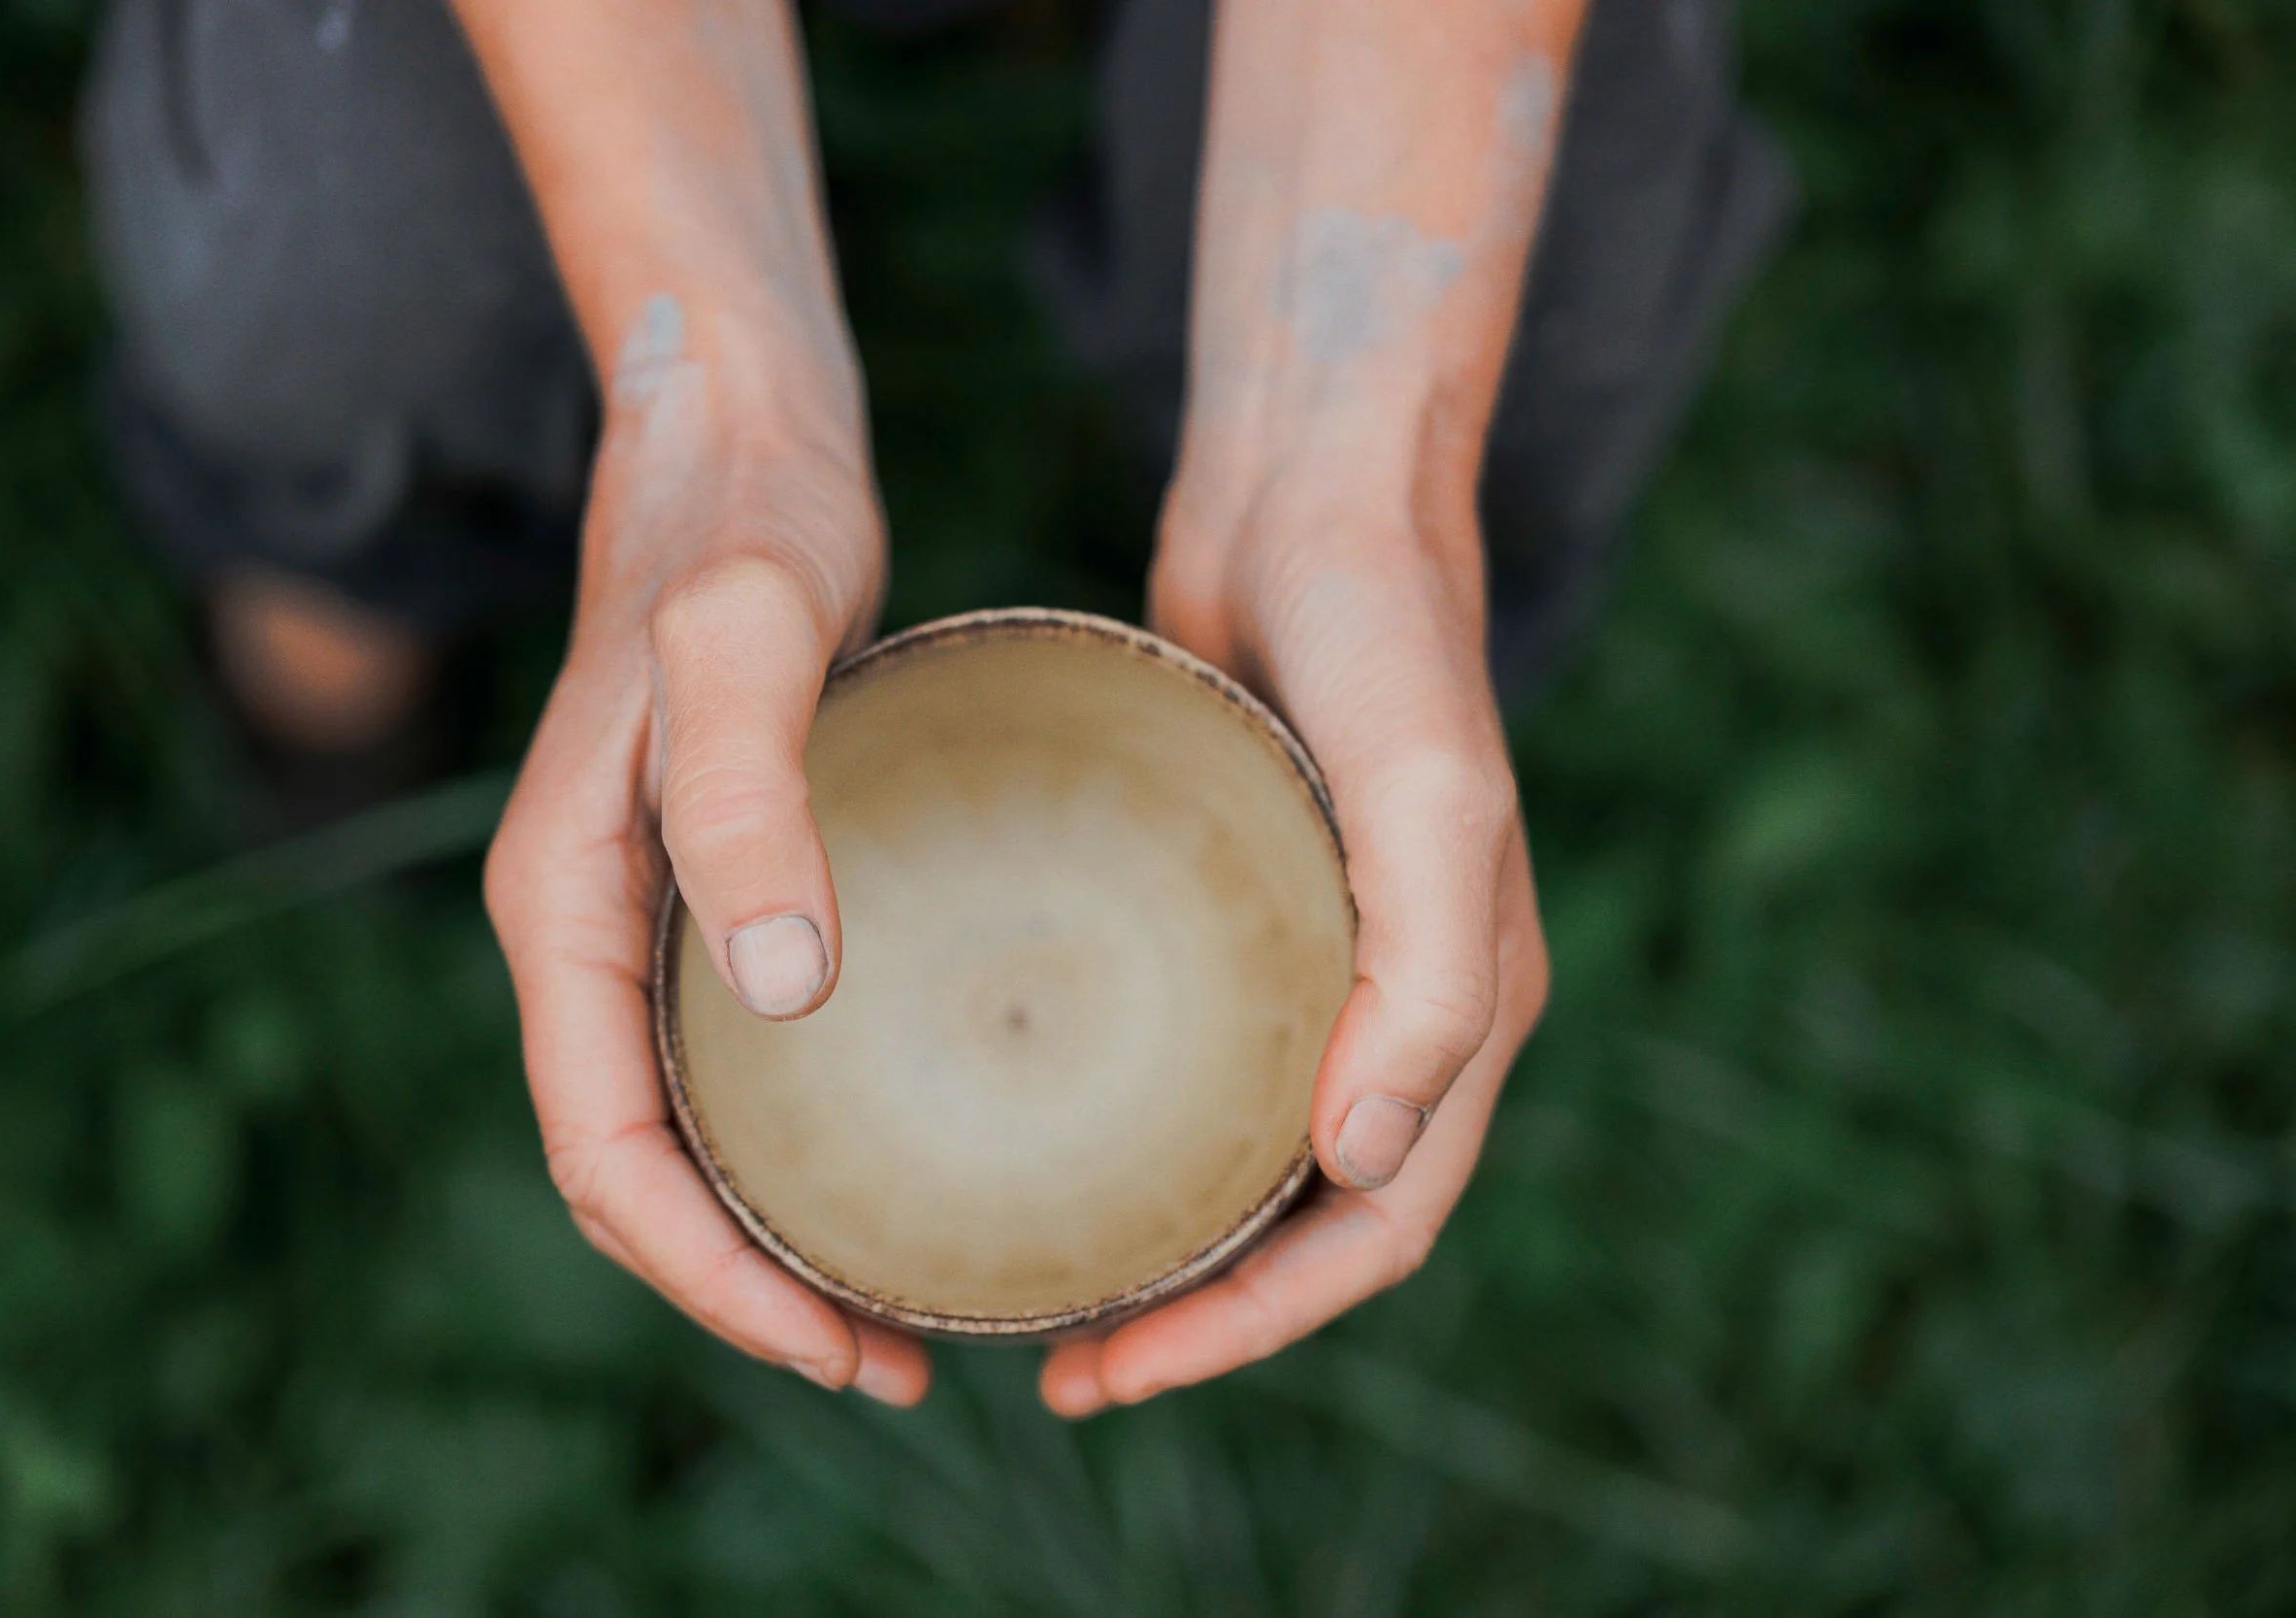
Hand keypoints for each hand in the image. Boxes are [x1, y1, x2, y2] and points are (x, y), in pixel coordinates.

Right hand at [483, 351, 930, 1406]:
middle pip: (634, 1172)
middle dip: (743, 1290)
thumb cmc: (744, 524)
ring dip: (767, 1237)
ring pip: (678, 1129)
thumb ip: (744, 797)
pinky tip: (897, 1155)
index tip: (834, 1343)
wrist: (733, 438)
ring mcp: (643, 914)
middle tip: (891, 1362)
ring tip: (898, 1307)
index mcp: (564, 904)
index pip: (607, 1149)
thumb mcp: (748, 640)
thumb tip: (781, 990)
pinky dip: (792, 1146)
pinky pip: (724, 1063)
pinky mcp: (710, 886)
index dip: (709, 1273)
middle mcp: (587, 931)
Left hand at [1040, 463, 1549, 1416]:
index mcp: (1459, 1016)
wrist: (1315, 501)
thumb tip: (1362, 1170)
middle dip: (1193, 1314)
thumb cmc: (1386, 640)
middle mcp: (1390, 1009)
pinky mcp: (1236, 911)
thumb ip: (1427, 984)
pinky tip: (1022, 1127)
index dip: (1256, 1327)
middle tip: (1053, 1362)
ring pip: (1238, 1153)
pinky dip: (1125, 1123)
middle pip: (1301, 1223)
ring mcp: (1312, 963)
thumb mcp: (1429, 800)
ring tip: (1031, 1282)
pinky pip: (1187, 1055)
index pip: (1371, 1232)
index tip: (1113, 1369)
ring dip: (1159, 1239)